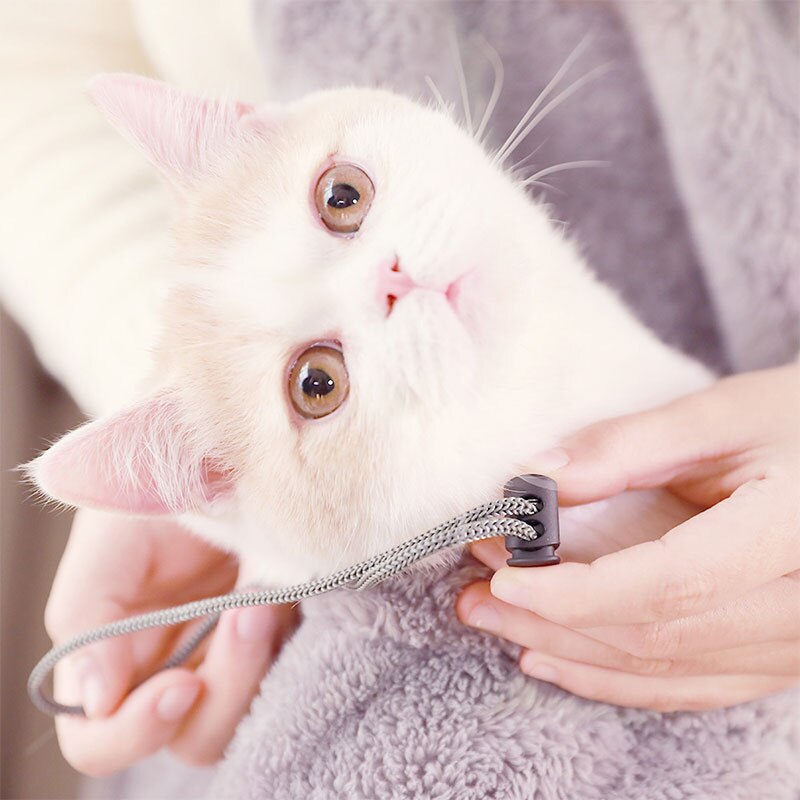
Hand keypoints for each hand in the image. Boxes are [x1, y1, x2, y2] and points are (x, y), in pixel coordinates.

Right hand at [45, 509, 296, 774]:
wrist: (216, 448)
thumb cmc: (150, 488)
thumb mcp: (111, 538)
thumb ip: (89, 614)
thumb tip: (94, 700)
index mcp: (111, 653)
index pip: (100, 737)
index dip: (134, 732)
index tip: (183, 685)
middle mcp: (170, 665)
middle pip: (193, 734)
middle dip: (225, 688)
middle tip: (247, 615)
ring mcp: (229, 651)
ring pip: (248, 711)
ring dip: (261, 665)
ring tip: (266, 594)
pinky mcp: (278, 631)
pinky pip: (291, 666)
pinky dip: (294, 641)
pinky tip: (289, 589)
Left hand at [458, 363, 799, 710]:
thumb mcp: (725, 414)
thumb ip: (628, 446)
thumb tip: (537, 478)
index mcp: (790, 537)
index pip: (667, 587)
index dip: (575, 592)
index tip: (502, 576)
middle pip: (654, 638)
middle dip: (552, 622)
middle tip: (476, 597)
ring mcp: (796, 644)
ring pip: (667, 672)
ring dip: (572, 653)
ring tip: (498, 625)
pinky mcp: (780, 653)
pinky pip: (692, 684)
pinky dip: (618, 679)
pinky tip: (558, 661)